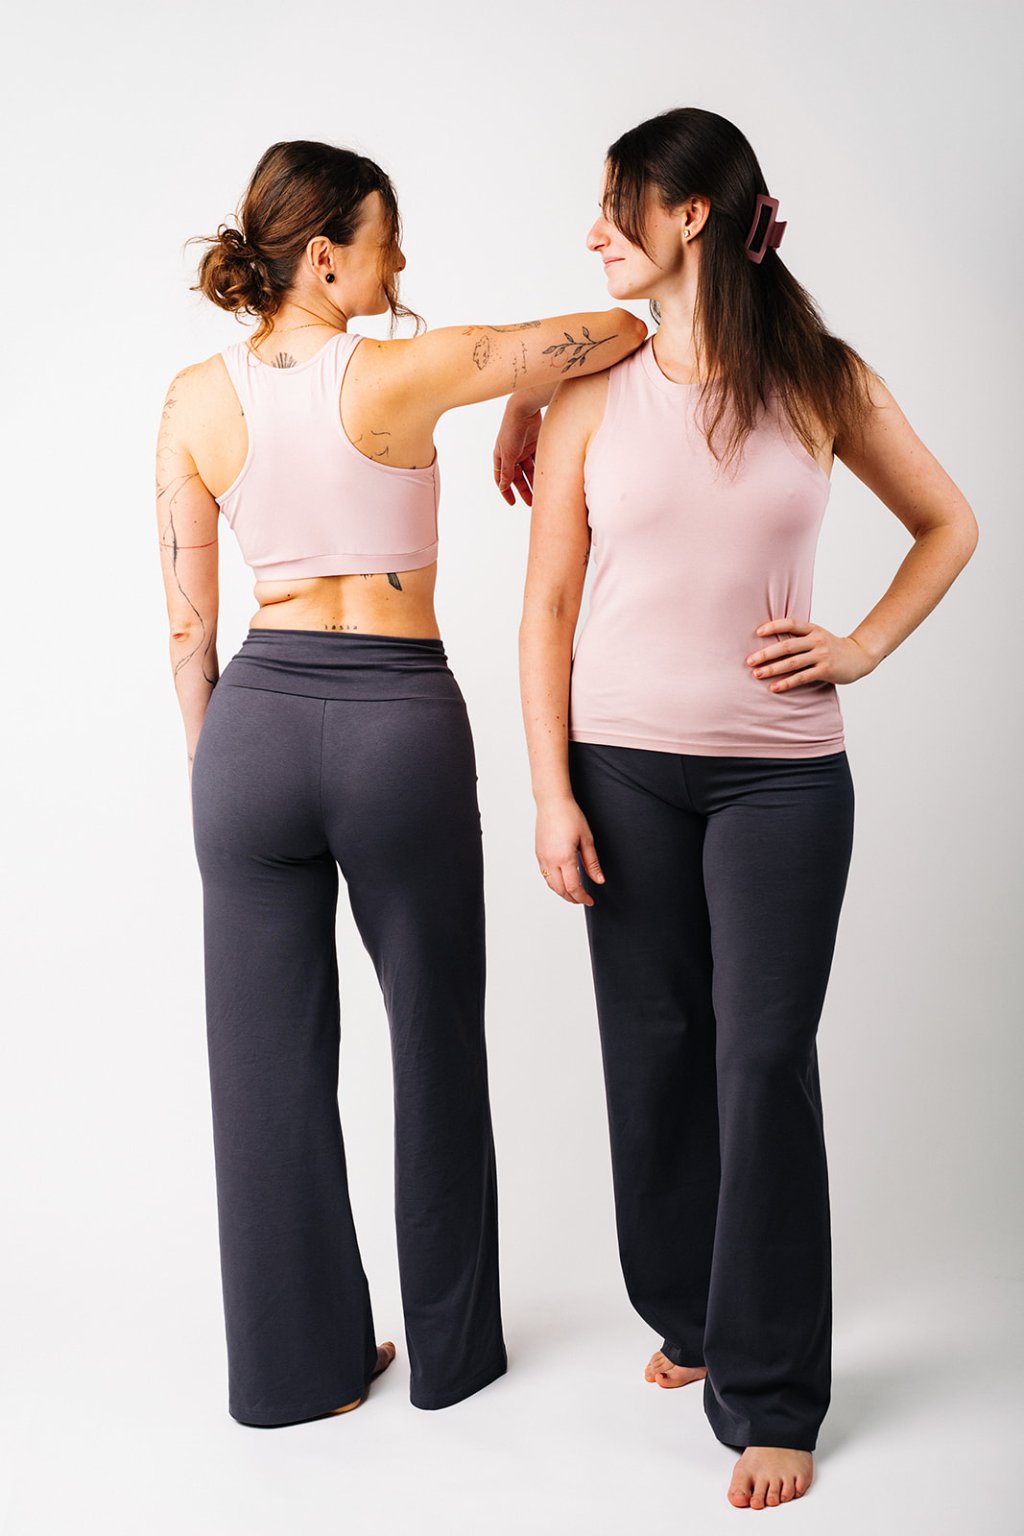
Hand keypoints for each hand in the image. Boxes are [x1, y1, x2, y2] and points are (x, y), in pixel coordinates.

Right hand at [493, 401, 540, 505]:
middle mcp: (511, 454)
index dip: (506, 491)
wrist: (524, 408)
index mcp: (500, 456)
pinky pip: (537, 461)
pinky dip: (541, 470)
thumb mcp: (508, 454)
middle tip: (531, 503)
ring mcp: (524, 449)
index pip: (501, 478)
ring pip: (529, 470)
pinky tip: (547, 479)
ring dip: (534, 482)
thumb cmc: (512, 429)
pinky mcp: (535, 444)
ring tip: (541, 494)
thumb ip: (507, 472)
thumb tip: (503, 487)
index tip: (513, 503)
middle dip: (524, 490)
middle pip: (517, 477)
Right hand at [535, 797, 604, 904]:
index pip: (573, 887)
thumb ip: (592, 863)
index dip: (582, 897)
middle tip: (583, 899)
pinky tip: (562, 881)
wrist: (552, 802)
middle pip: (560, 890)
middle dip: (572, 898)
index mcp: (563, 858)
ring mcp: (541, 857)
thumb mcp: (587, 840)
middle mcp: (550, 860)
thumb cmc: (570, 816)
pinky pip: (545, 875)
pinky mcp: (538, 853)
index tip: (590, 900)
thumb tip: (599, 880)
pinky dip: (554, 883)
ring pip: (550, 884)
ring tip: (574, 893)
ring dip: (562, 892)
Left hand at [745, 617, 876, 689]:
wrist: (859, 656)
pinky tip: (774, 687)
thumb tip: (771, 642)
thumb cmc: (832, 648)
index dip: (773, 626)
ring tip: (757, 674)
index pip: (790, 623)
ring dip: (772, 669)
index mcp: (813, 629)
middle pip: (787, 646)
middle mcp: (817, 640)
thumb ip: (799, 637)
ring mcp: (822, 655)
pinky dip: (787, 682)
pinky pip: (802, 677)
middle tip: (749, 661)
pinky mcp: (826, 670)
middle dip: (766, 653)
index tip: (757, 633)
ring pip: (792, 662)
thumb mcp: (817, 636)